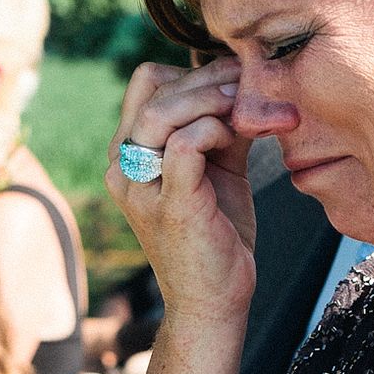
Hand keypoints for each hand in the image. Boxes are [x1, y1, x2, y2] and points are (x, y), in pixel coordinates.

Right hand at [107, 56, 255, 324]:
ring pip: (161, 113)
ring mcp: (141, 188)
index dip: (193, 72)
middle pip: (153, 89)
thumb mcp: (219, 168)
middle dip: (209, 80)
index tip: (236, 81)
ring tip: (248, 110)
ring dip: (213, 101)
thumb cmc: (217, 233)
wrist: (214, 301)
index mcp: (128, 153)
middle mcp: (123, 167)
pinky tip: (237, 139)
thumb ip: (222, 126)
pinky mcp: (170, 206)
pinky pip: (182, 146)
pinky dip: (213, 131)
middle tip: (251, 89)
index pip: (147, 83)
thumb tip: (245, 84)